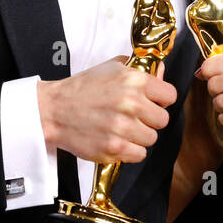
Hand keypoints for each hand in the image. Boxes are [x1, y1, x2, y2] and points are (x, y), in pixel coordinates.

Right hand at [38, 56, 175, 162]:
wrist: (53, 110)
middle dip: (150, 119)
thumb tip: (160, 73)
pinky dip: (130, 151)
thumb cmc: (81, 89)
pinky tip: (117, 140)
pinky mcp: (114, 148)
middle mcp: (131, 103)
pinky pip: (139, 155)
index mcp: (134, 81)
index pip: (170, 96)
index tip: (152, 102)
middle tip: (134, 117)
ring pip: (151, 138)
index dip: (161, 100)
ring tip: (122, 128)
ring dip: (139, 136)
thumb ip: (138, 69)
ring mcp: (122, 128)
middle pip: (162, 120)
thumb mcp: (110, 68)